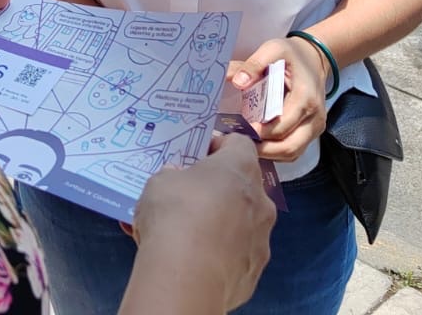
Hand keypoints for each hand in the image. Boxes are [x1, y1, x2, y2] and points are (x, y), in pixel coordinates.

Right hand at [127, 135, 274, 312]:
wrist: (186, 278)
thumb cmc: (175, 215)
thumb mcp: (160, 182)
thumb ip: (173, 177)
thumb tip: (178, 180)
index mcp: (240, 169)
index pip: (239, 143)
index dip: (217, 145)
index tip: (196, 156)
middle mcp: (260, 201)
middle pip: (242, 186)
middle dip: (217, 189)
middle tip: (188, 196)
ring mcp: (261, 239)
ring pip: (241, 223)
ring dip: (219, 223)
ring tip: (185, 235)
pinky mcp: (254, 272)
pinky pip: (236, 254)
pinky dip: (219, 254)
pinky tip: (192, 261)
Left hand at [228, 38, 327, 162]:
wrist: (314, 60)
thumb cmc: (292, 55)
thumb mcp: (273, 49)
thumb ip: (253, 63)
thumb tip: (236, 81)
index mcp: (305, 97)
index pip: (283, 125)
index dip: (262, 132)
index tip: (241, 130)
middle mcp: (315, 117)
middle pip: (289, 146)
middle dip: (263, 149)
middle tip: (240, 141)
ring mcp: (315, 127)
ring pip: (292, 153)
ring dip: (269, 153)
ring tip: (246, 143)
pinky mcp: (311, 132)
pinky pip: (294, 150)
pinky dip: (276, 152)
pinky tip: (259, 143)